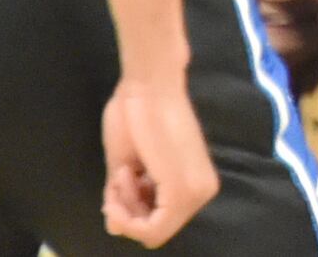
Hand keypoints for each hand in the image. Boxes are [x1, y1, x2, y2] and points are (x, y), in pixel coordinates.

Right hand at [100, 70, 223, 247]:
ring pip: (151, 232)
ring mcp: (196, 193)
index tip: (115, 184)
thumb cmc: (135, 115)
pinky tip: (123, 174)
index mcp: (193, 183)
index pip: (158, 225)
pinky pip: (152, 229)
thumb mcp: (126, 165)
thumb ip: (125, 197)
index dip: (127, 213)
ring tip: (123, 170)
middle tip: (118, 176)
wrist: (147, 85)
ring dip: (124, 206)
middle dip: (126, 210)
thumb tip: (114, 227)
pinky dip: (126, 210)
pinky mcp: (184, 190)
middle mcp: (202, 191)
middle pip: (154, 230)